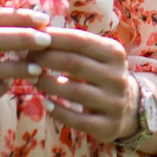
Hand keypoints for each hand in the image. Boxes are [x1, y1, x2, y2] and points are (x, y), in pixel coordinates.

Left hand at [32, 24, 136, 144]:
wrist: (130, 109)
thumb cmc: (102, 75)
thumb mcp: (97, 56)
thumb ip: (73, 45)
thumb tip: (37, 31)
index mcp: (114, 53)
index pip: (80, 40)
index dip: (55, 38)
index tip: (33, 37)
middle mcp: (117, 76)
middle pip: (75, 64)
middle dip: (46, 59)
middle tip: (26, 58)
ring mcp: (114, 102)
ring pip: (75, 91)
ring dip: (48, 84)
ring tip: (31, 78)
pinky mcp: (108, 126)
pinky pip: (77, 119)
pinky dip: (58, 110)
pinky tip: (45, 103)